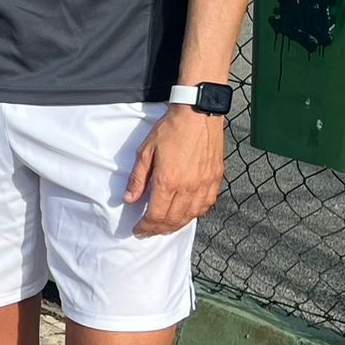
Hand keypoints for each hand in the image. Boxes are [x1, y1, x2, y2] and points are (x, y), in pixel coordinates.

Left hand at [124, 105, 224, 236]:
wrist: (198, 113)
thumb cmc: (170, 129)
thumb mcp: (145, 152)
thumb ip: (138, 178)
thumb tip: (129, 199)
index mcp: (168, 181)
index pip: (156, 215)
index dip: (145, 227)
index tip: (138, 230)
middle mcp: (188, 187)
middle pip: (173, 220)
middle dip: (158, 229)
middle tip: (148, 231)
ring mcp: (204, 184)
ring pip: (191, 216)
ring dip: (176, 225)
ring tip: (165, 227)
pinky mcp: (215, 179)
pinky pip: (205, 205)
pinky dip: (194, 214)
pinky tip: (186, 214)